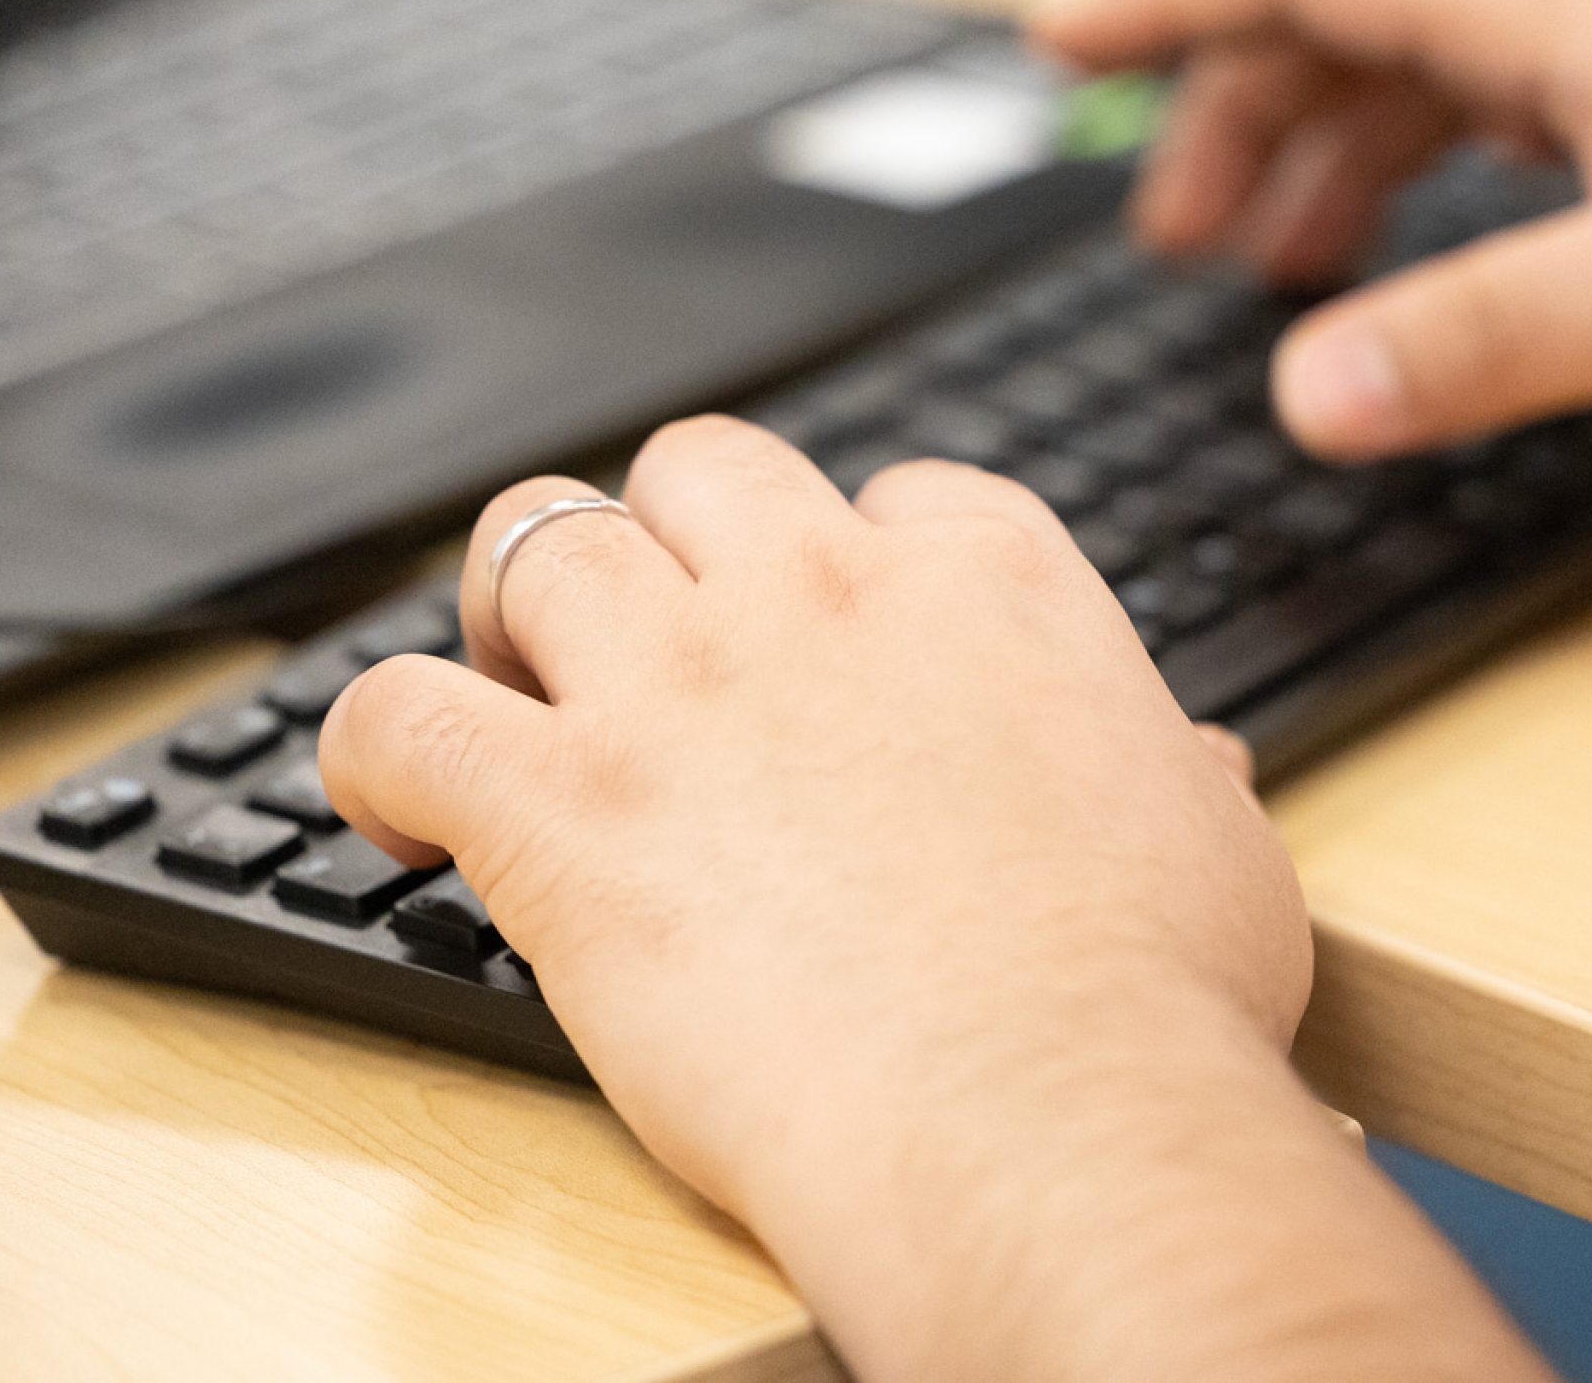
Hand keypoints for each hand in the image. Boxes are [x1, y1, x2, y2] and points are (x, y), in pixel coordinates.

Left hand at [316, 421, 1549, 1382]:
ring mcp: (682, 684)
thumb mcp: (1216, 845)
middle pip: (700, 468)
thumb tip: (1184, 765)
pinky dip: (376, 751)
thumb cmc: (1153, 1004)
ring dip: (513, 608)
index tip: (836, 639)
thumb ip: (1170, 770)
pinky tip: (403, 806)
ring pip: (533, 538)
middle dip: (670, 538)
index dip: (852, 564)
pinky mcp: (562, 804)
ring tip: (516, 690)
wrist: (1051, 1123)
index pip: (895, 496)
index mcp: (991, 585)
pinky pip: (397, 713)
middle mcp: (826, 594)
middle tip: (659, 642)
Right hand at [1032, 0, 1591, 455]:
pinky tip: (1445, 259)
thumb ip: (1481, 343)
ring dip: (1340, 162)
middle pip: (1357, 21)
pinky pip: (1521, 116)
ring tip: (1279, 275)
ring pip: (1442, 73)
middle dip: (1239, 119)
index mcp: (1556, 1)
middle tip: (1173, 243)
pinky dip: (1441, 183)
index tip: (1060, 40)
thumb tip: (1305, 396)